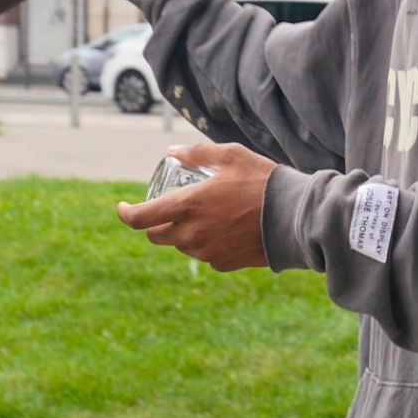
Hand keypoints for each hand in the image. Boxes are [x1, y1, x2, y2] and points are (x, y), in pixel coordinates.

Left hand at [115, 142, 272, 271]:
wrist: (295, 216)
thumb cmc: (262, 180)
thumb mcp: (230, 155)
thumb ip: (196, 153)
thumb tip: (172, 152)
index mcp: (187, 206)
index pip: (140, 218)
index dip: (125, 214)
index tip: (123, 207)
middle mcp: (191, 234)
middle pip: (156, 235)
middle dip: (155, 222)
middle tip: (169, 207)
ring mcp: (206, 252)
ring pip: (180, 246)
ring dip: (182, 232)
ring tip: (204, 215)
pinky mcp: (223, 264)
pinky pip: (204, 255)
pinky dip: (205, 243)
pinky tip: (224, 229)